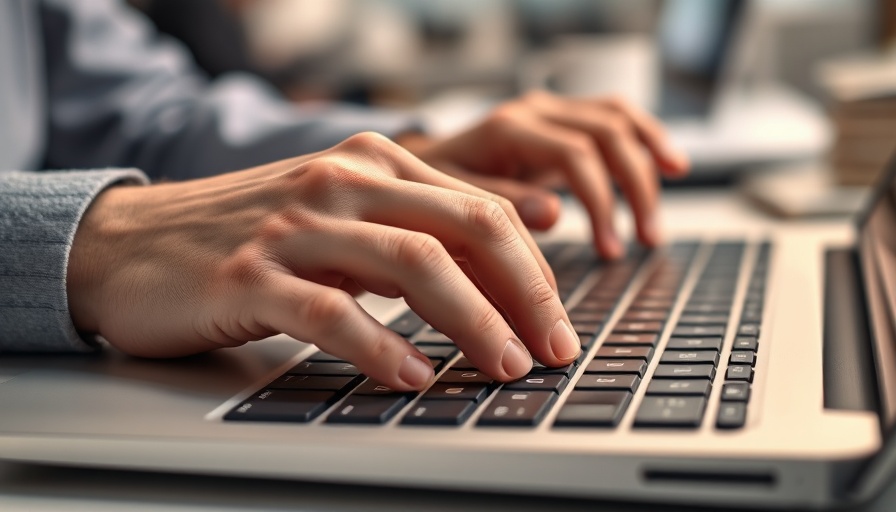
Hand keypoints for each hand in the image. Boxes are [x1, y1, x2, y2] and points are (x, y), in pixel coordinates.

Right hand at [66, 133, 580, 390]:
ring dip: (472, 322)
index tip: (557, 323)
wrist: (132, 244)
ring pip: (413, 266)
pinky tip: (412, 375)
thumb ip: (411, 234)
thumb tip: (499, 278)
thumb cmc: (250, 237)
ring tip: (504, 365)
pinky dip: (382, 347)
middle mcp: (342, 182)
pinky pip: (334, 312)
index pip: (482, 211)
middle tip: (553, 350)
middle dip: (525, 295)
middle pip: (465, 230)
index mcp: (374, 162)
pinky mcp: (251, 275)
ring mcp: (297, 226)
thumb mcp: (341, 220)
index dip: (532, 271)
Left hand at [399, 91, 689, 258]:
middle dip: (636, 188)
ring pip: (618, 119)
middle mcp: (533, 112)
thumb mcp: (451, 202)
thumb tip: (553, 215)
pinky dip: (646, 139)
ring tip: (661, 213)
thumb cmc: (430, 190)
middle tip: (647, 241)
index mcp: (507, 130)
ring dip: (649, 163)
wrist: (415, 165)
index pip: (576, 155)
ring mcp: (548, 112)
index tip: (612, 251)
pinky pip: (614, 118)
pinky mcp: (559, 121)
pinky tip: (670, 165)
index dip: (602, 203)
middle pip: (608, 133)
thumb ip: (502, 205)